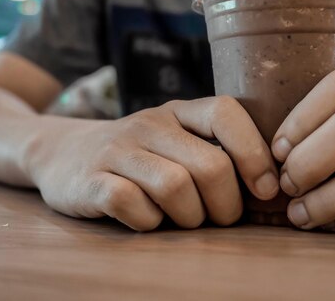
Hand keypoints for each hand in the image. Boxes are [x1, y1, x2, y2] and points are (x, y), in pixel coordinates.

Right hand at [27, 97, 278, 230]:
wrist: (61, 153)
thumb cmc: (139, 157)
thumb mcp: (174, 142)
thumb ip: (216, 154)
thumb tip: (273, 191)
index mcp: (178, 112)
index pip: (225, 112)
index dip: (254, 152)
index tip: (264, 189)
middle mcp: (149, 123)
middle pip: (210, 166)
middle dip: (226, 205)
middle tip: (219, 218)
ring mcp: (117, 150)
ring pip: (175, 187)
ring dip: (190, 218)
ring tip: (183, 220)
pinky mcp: (90, 180)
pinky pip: (133, 206)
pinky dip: (148, 223)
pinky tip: (145, 219)